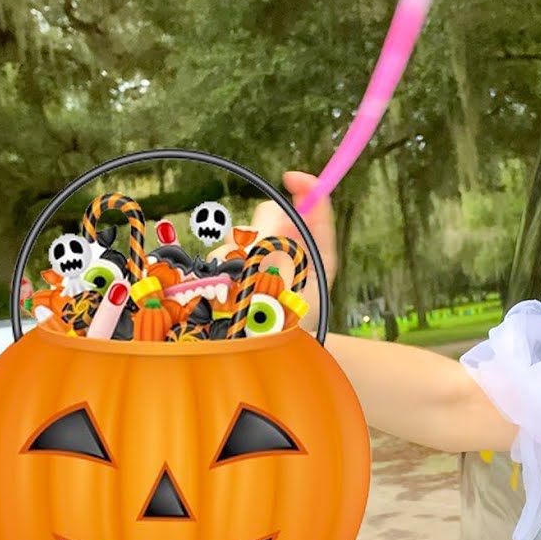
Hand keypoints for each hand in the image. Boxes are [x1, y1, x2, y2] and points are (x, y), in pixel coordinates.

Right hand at [209, 171, 336, 330]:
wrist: (266, 361)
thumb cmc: (286, 326)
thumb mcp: (289, 281)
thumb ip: (281, 242)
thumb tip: (277, 213)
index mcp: (317, 255)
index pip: (316, 210)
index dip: (307, 189)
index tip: (289, 177)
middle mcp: (290, 255)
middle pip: (272, 217)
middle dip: (260, 230)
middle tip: (256, 255)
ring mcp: (263, 264)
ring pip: (244, 235)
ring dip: (238, 253)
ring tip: (242, 285)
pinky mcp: (239, 274)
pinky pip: (225, 253)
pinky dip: (224, 265)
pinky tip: (227, 288)